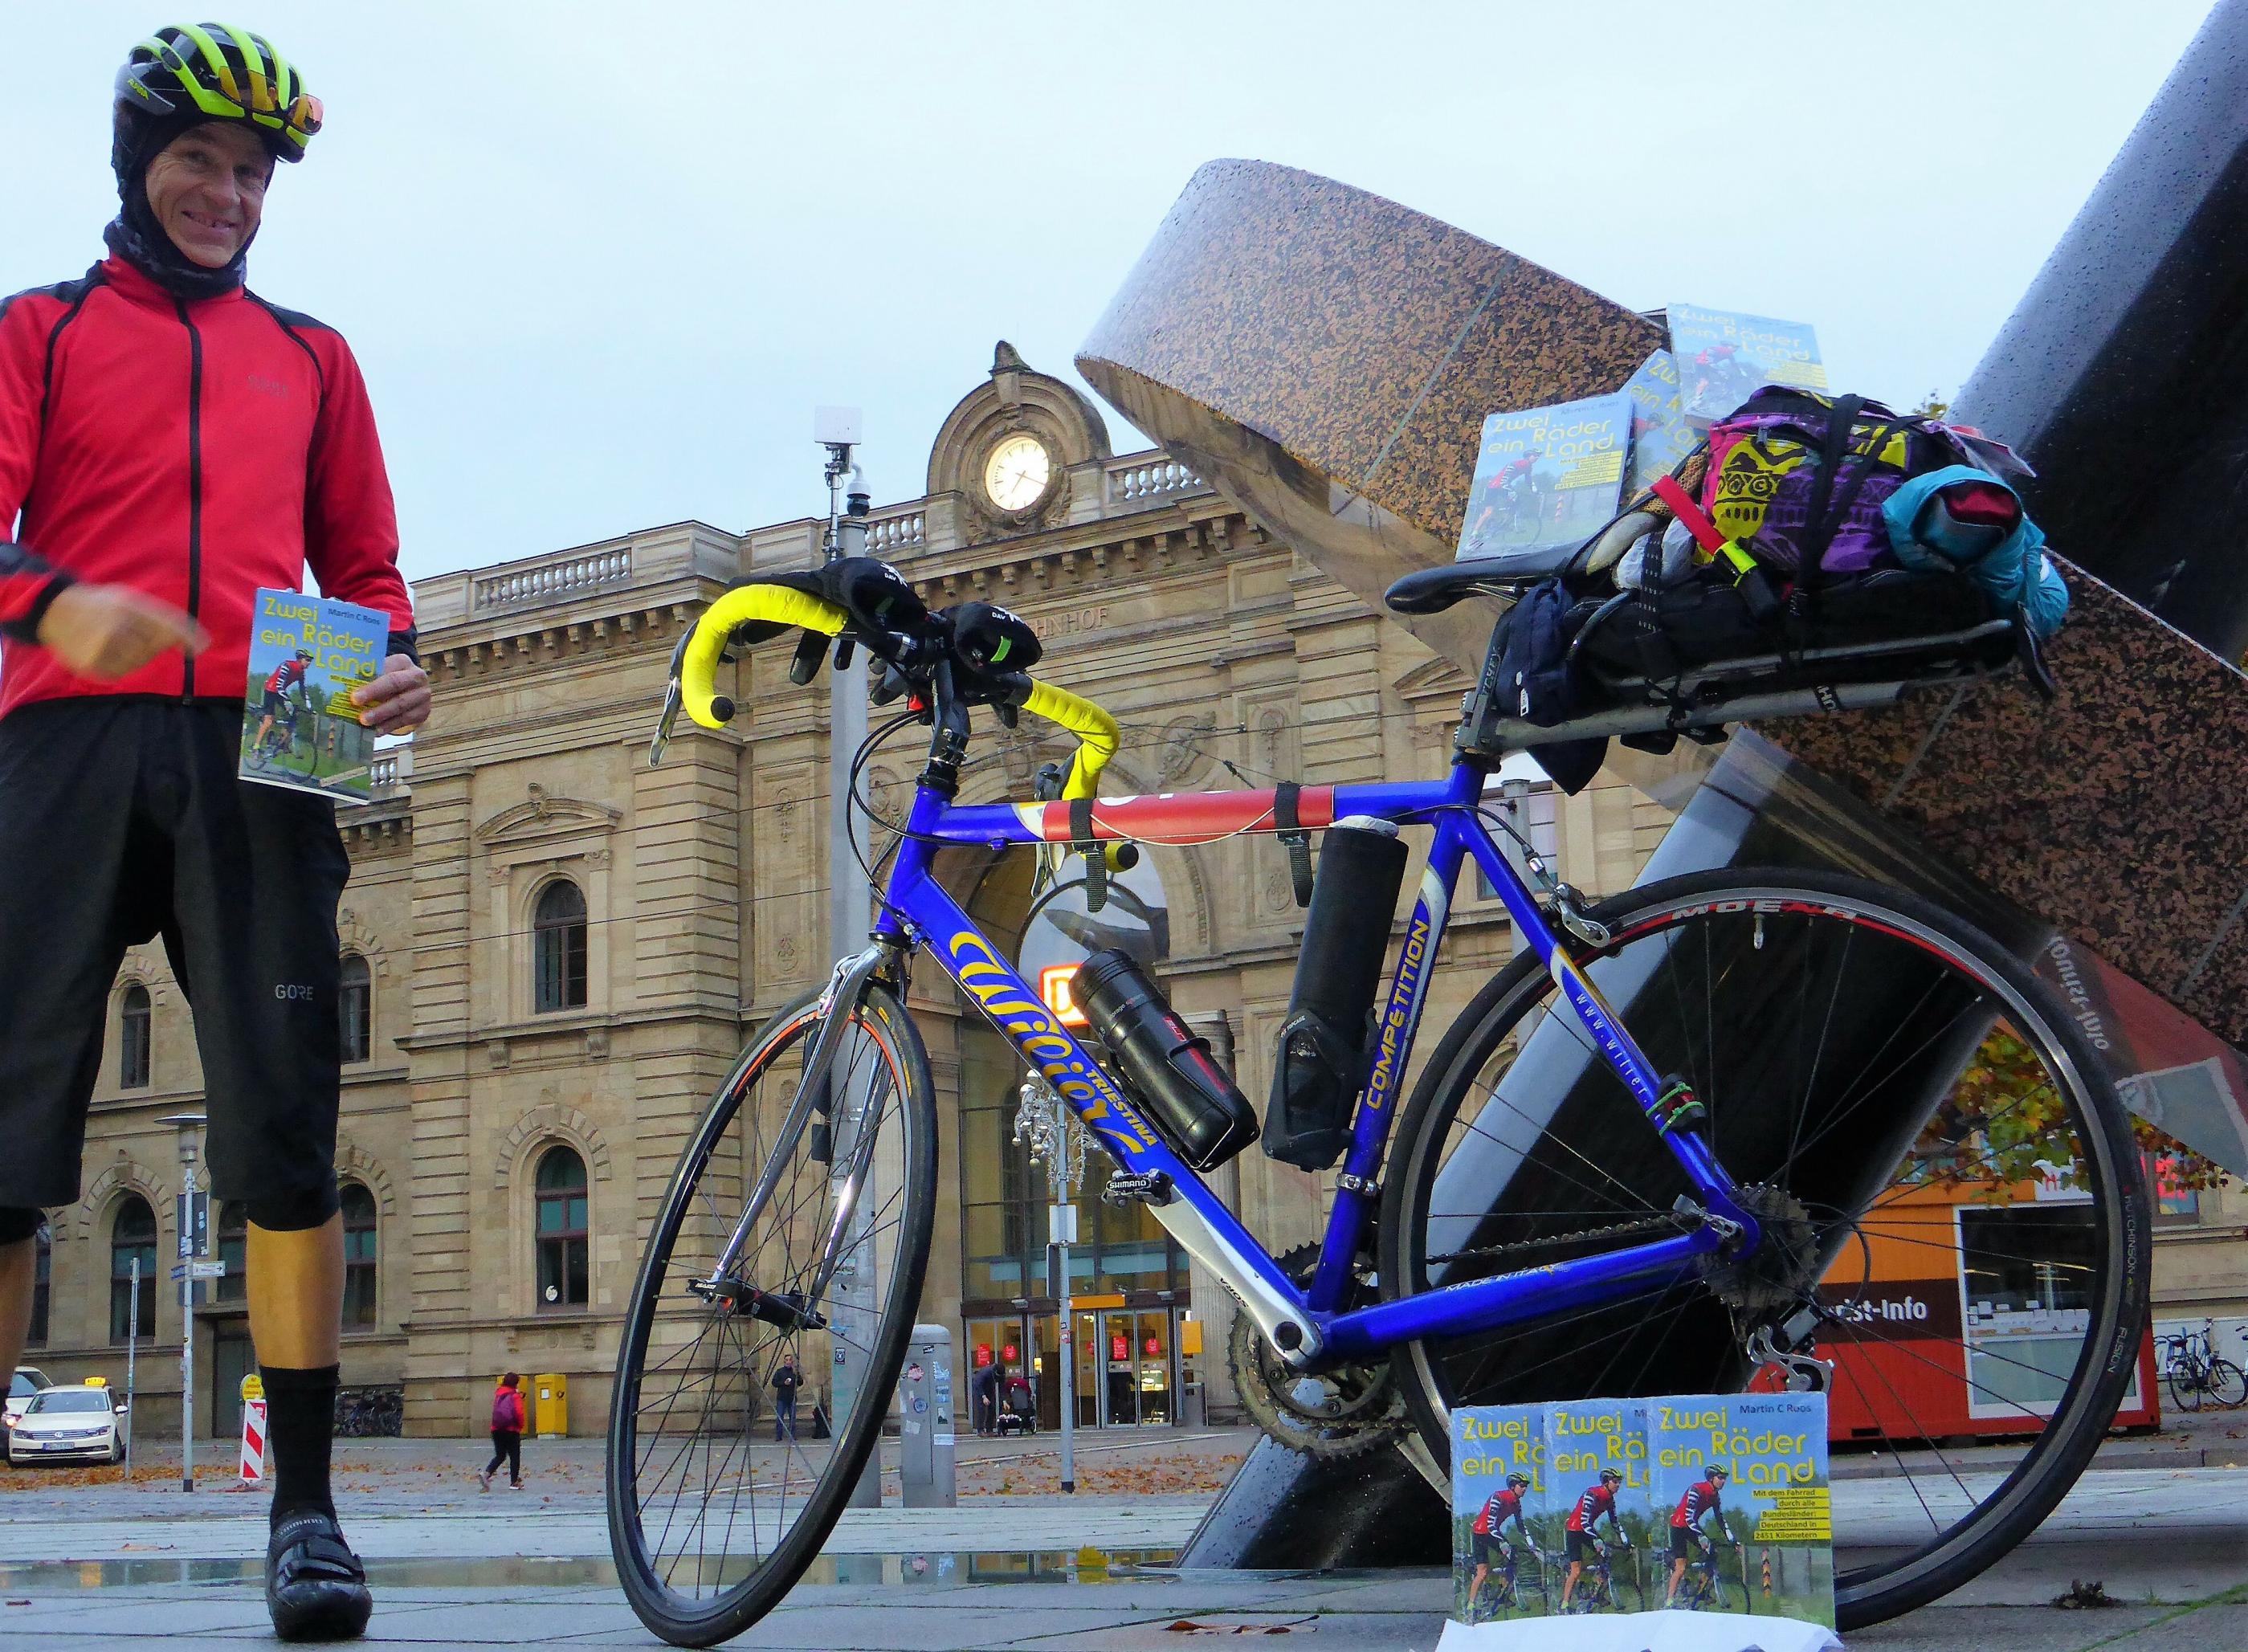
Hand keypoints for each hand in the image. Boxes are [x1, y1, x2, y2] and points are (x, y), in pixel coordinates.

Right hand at [36, 583, 209, 679]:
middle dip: (152, 643)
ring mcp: (102, 647)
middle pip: (153, 647)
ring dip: (136, 654)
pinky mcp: (91, 664)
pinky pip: (120, 672)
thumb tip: (188, 639)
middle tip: (133, 632)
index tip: (203, 646)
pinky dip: (120, 665)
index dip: (187, 636)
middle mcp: (115, 626)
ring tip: (117, 639)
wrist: (55, 610)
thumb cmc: (99, 604)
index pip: (166, 623)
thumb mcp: (126, 598)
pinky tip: (107, 650)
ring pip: (138, 661)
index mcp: (126, 606)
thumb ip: (156, 615)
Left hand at [353, 652, 430, 732]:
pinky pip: (405, 721)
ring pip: (401, 708)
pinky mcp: (423, 711)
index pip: (388, 675)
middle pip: (397, 691)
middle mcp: (417, 677)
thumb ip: (364, 676)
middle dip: (377, 703)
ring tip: (365, 724)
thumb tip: (341, 689)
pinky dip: (388, 726)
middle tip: (360, 716)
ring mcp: (422, 695)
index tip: (354, 697)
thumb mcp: (378, 670)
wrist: (408, 684)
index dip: (372, 688)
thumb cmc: (385, 676)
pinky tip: (375, 731)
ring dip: (381, 717)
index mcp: (403, 662)